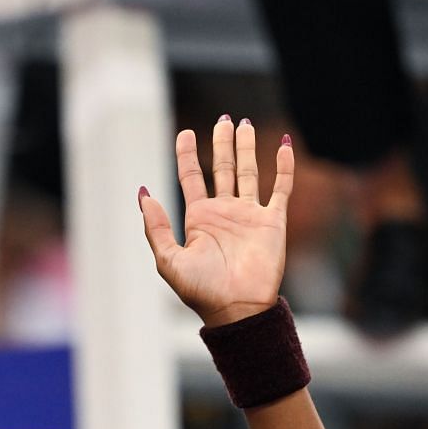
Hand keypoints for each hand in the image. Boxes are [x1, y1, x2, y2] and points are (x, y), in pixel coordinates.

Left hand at [139, 116, 292, 327]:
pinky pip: (280, 188)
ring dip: (247, 148)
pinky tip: (283, 145)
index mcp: (199, 219)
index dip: (187, 154)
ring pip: (249, 172)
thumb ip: (156, 227)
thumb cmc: (201, 290)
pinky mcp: (272, 222)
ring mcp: (249, 215)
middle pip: (222, 168)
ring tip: (244, 124)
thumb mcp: (169, 260)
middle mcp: (224, 212)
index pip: (191, 177)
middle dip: (222, 144)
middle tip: (223, 119)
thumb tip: (143, 192)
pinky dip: (284, 167)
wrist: (237, 309)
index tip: (185, 132)